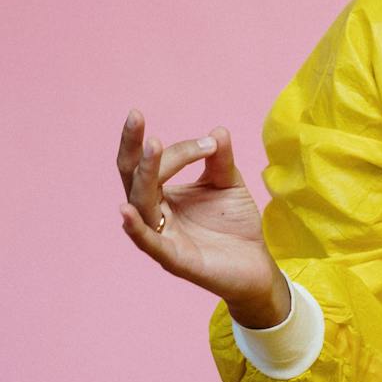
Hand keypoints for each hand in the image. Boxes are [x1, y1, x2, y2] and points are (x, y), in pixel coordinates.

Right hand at [114, 108, 285, 322]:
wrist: (256, 265)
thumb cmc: (234, 225)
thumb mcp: (228, 184)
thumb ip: (220, 160)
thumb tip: (217, 131)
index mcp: (163, 196)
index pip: (156, 165)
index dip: (180, 150)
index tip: (209, 144)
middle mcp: (155, 215)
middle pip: (133, 178)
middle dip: (132, 147)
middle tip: (136, 116)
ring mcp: (162, 238)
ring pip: (141, 205)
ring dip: (145, 174)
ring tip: (150, 147)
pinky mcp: (175, 260)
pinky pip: (150, 244)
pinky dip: (136, 228)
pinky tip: (125, 210)